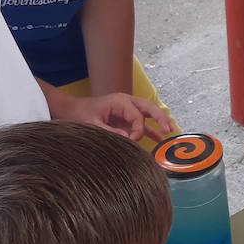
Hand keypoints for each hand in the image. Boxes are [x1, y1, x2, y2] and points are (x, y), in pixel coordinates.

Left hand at [55, 91, 172, 142]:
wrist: (72, 110)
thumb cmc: (81, 114)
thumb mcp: (92, 124)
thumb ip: (109, 131)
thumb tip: (127, 138)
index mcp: (120, 101)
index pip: (137, 116)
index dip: (138, 130)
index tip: (132, 141)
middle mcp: (127, 102)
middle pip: (149, 108)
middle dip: (160, 118)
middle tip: (168, 130)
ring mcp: (128, 109)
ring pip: (148, 113)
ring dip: (160, 121)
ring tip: (171, 131)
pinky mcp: (126, 117)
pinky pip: (142, 122)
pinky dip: (151, 129)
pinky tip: (160, 138)